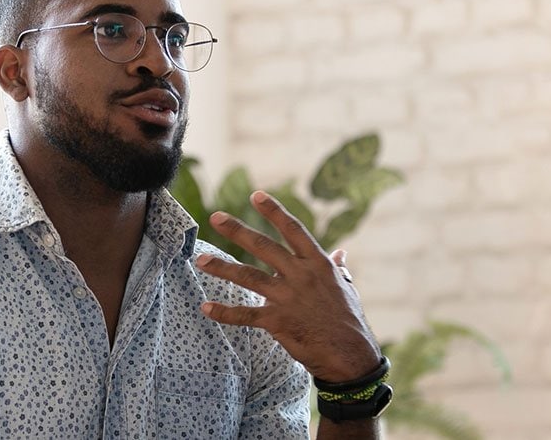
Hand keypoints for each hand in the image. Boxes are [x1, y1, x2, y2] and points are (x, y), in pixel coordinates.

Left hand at [196, 190, 383, 382]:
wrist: (349, 355)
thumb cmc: (349, 320)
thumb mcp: (347, 288)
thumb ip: (338, 268)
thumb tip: (340, 251)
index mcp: (318, 264)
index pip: (294, 230)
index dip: (275, 212)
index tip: (256, 195)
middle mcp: (300, 276)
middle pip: (264, 246)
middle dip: (238, 230)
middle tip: (216, 217)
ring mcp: (287, 298)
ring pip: (249, 277)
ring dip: (223, 267)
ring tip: (201, 259)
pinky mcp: (277, 321)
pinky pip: (245, 315)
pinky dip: (224, 312)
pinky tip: (206, 308)